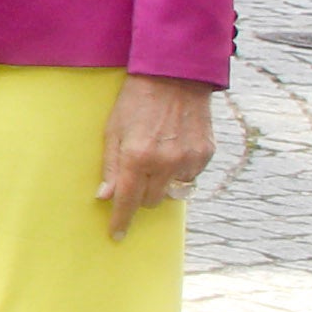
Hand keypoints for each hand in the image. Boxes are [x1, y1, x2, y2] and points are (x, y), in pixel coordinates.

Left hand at [98, 73, 214, 229]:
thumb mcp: (113, 130)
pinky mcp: (206, 154)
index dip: (121, 220)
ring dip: (162, 185)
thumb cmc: (136, 101)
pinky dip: (180, 172)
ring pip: (173, 192)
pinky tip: (174, 150)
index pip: (128, 201)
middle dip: (140, 196)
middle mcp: (165, 163)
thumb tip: (105, 197)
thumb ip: (110, 166)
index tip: (116, 235)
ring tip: (156, 159)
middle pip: (151, 201)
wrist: (174, 77)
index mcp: (137, 157)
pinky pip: (190, 177)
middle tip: (135, 176)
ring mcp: (189, 160)